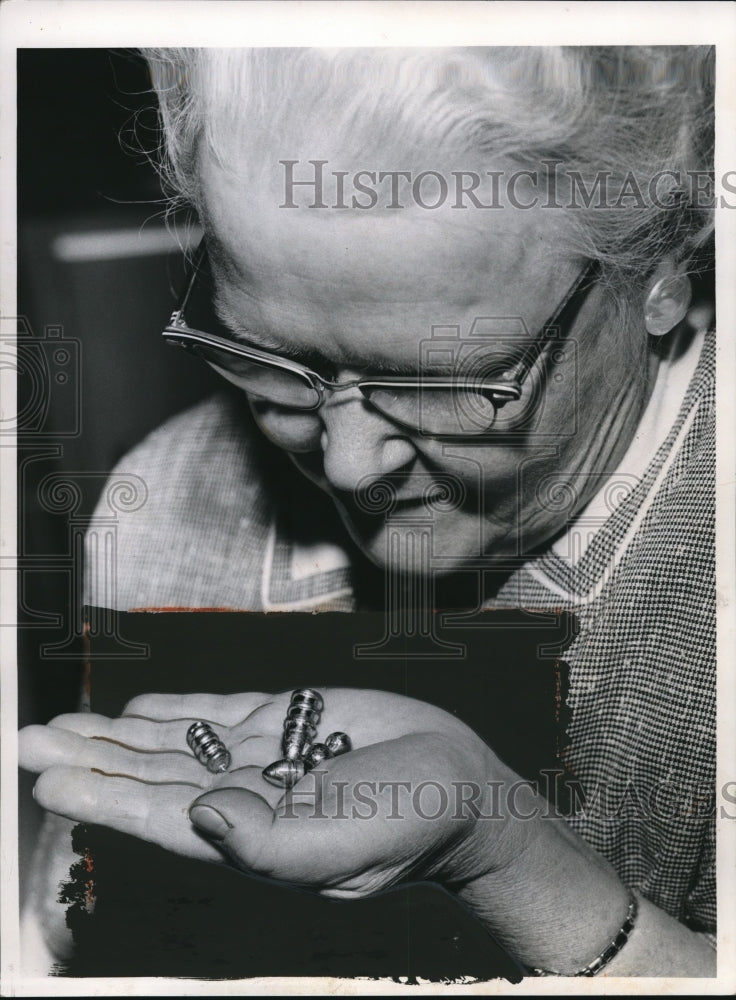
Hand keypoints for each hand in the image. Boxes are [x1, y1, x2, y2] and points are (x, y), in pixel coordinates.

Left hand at [19, 688, 516, 898]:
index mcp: (253, 837)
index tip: (49, 779)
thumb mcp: (350, 845)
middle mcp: (247, 798)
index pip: (161, 818)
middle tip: (28, 739)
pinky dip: (175, 711)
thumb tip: (200, 817)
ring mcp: (266, 758)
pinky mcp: (292, 721)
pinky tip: (136, 710)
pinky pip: (220, 715)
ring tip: (60, 725)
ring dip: (117, 734)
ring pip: (176, 743)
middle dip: (90, 760)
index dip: (103, 797)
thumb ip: (273, 841)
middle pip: (153, 776)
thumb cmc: (415, 825)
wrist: (464, 787)